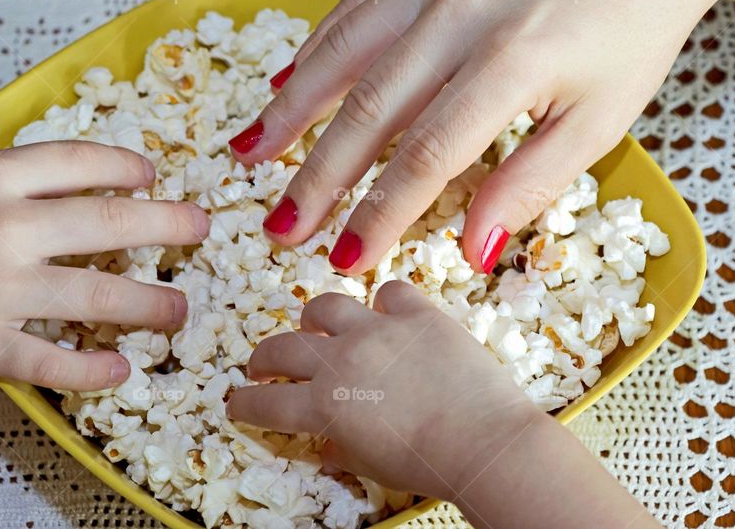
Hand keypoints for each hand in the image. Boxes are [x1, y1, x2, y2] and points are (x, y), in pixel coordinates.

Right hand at [0, 141, 208, 389]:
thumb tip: (37, 181)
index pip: (78, 162)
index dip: (124, 166)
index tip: (152, 175)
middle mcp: (5, 227)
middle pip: (108, 222)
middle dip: (166, 225)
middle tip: (199, 230)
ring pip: (96, 293)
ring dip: (150, 304)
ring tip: (179, 311)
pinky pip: (50, 360)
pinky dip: (90, 369)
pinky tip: (120, 371)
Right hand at [226, 281, 539, 500]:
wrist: (484, 444)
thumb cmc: (429, 466)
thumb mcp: (371, 466)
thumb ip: (340, 449)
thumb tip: (326, 444)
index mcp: (325, 405)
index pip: (265, 405)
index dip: (244, 405)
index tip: (237, 404)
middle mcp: (341, 360)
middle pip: (282, 348)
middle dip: (264, 359)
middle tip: (264, 366)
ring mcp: (378, 331)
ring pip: (325, 306)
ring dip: (315, 320)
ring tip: (320, 328)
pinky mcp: (417, 314)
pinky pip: (388, 292)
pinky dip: (383, 304)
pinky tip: (389, 315)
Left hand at [227, 281, 660, 528]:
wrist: (486, 442)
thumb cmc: (490, 412)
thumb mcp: (458, 365)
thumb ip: (421, 353)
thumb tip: (408, 347)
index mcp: (415, 313)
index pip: (383, 292)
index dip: (368, 309)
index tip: (362, 322)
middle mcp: (372, 330)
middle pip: (320, 309)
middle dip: (304, 326)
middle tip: (293, 344)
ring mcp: (345, 365)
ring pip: (285, 347)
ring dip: (264, 359)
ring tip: (251, 376)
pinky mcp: (326, 409)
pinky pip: (275, 406)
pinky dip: (257, 410)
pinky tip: (243, 413)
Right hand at [230, 0, 734, 274]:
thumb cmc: (634, 25)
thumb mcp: (601, 119)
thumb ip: (531, 184)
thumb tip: (475, 249)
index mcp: (514, 59)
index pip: (426, 155)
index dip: (380, 213)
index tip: (348, 257)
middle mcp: (464, 10)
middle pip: (369, 108)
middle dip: (318, 176)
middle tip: (281, 225)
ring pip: (345, 50)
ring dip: (292, 109)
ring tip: (250, 154)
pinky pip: (357, 3)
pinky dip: (316, 46)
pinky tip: (287, 82)